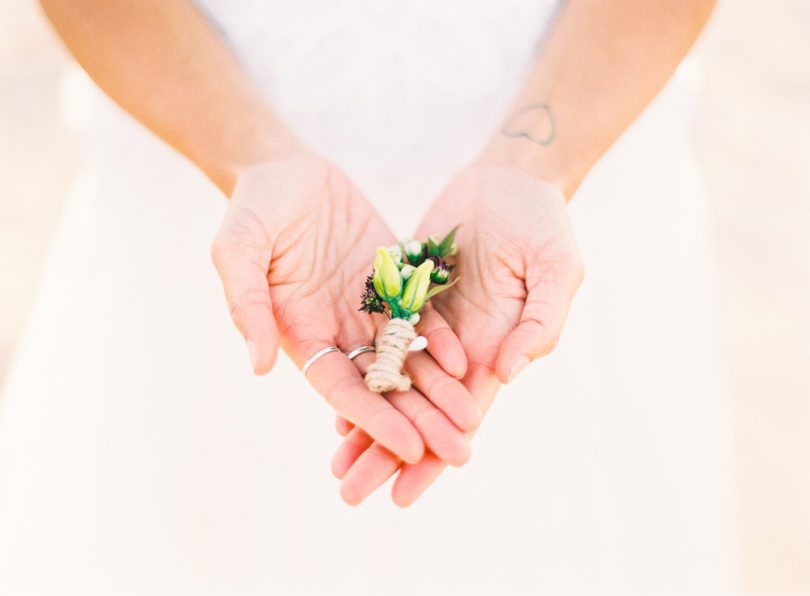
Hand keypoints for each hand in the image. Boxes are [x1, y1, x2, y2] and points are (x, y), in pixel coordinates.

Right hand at [210, 152, 480, 468]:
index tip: (408, 450)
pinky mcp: (391, 279)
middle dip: (421, 420)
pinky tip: (465, 360)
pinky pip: (420, 314)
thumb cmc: (252, 209)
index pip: (342, 390)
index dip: (375, 420)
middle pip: (384, 385)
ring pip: (408, 359)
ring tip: (474, 419)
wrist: (284, 169)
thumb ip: (248, 303)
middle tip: (461, 452)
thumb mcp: (238, 249)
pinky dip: (440, 339)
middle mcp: (337, 329)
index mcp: (300, 333)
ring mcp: (367, 306)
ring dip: (440, 390)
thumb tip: (260, 366)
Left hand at [333, 164, 583, 504]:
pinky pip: (373, 339)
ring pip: (391, 383)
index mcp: (494, 349)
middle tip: (349, 492)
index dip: (432, 455)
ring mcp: (426, 323)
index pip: (459, 417)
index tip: (403, 495)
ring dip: (364, 421)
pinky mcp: (402, 294)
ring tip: (334, 460)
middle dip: (385, 452)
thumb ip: (539, 322)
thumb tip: (506, 374)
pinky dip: (357, 370)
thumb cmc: (545, 224)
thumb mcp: (556, 270)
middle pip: (416, 410)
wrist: (508, 179)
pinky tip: (332, 397)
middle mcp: (456, 347)